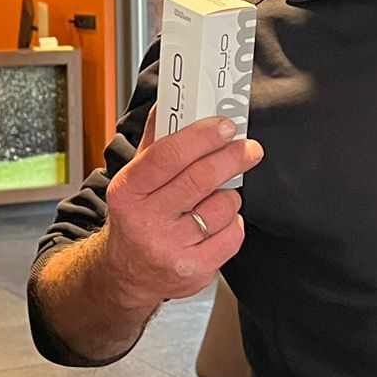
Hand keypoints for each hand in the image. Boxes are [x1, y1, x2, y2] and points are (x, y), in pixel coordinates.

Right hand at [99, 109, 262, 308]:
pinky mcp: (194, 271)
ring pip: (222, 206)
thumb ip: (155, 142)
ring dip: (229, 195)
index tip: (225, 126)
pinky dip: (232, 223)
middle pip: (200, 179)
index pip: (167, 156)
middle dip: (232, 158)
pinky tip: (216, 223)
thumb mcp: (135, 179)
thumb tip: (171, 102)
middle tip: (249, 148)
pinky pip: (232, 235)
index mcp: (127, 191)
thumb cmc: (136, 218)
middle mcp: (145, 221)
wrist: (127, 274)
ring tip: (218, 197)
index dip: (201, 137)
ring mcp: (170, 249)